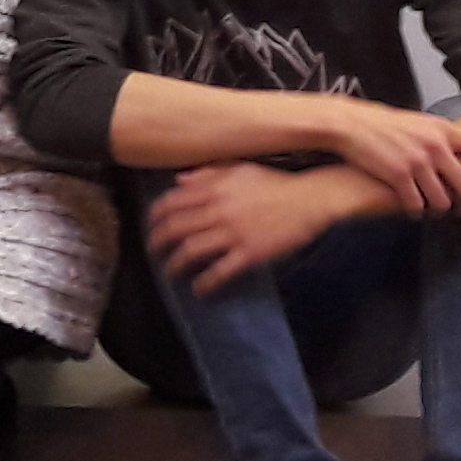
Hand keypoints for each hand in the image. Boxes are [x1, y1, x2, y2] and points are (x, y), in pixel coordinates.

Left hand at [152, 162, 363, 293]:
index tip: (150, 225)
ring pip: (191, 251)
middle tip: (153, 252)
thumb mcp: (239, 169)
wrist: (310, 199)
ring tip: (169, 273)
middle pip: (175, 228)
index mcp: (214, 188)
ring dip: (174, 265)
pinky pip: (220, 271)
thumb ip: (207, 173)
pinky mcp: (250, 252)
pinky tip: (198, 290)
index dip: (155, 216)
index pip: (171, 202)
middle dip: (157, 242)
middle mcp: (218, 210)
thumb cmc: (275, 183)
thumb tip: (179, 181)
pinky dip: (205, 283)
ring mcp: (233, 232)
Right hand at [315, 97, 460, 214]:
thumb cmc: (384, 124)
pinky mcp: (398, 175)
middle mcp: (436, 146)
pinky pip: (416, 205)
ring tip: (431, 210)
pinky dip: (416, 213)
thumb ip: (442, 136)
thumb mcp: (420, 122)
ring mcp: (417, 161)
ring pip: (442, 201)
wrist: (350, 123)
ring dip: (438, 211)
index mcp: (444, 131)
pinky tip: (412, 211)